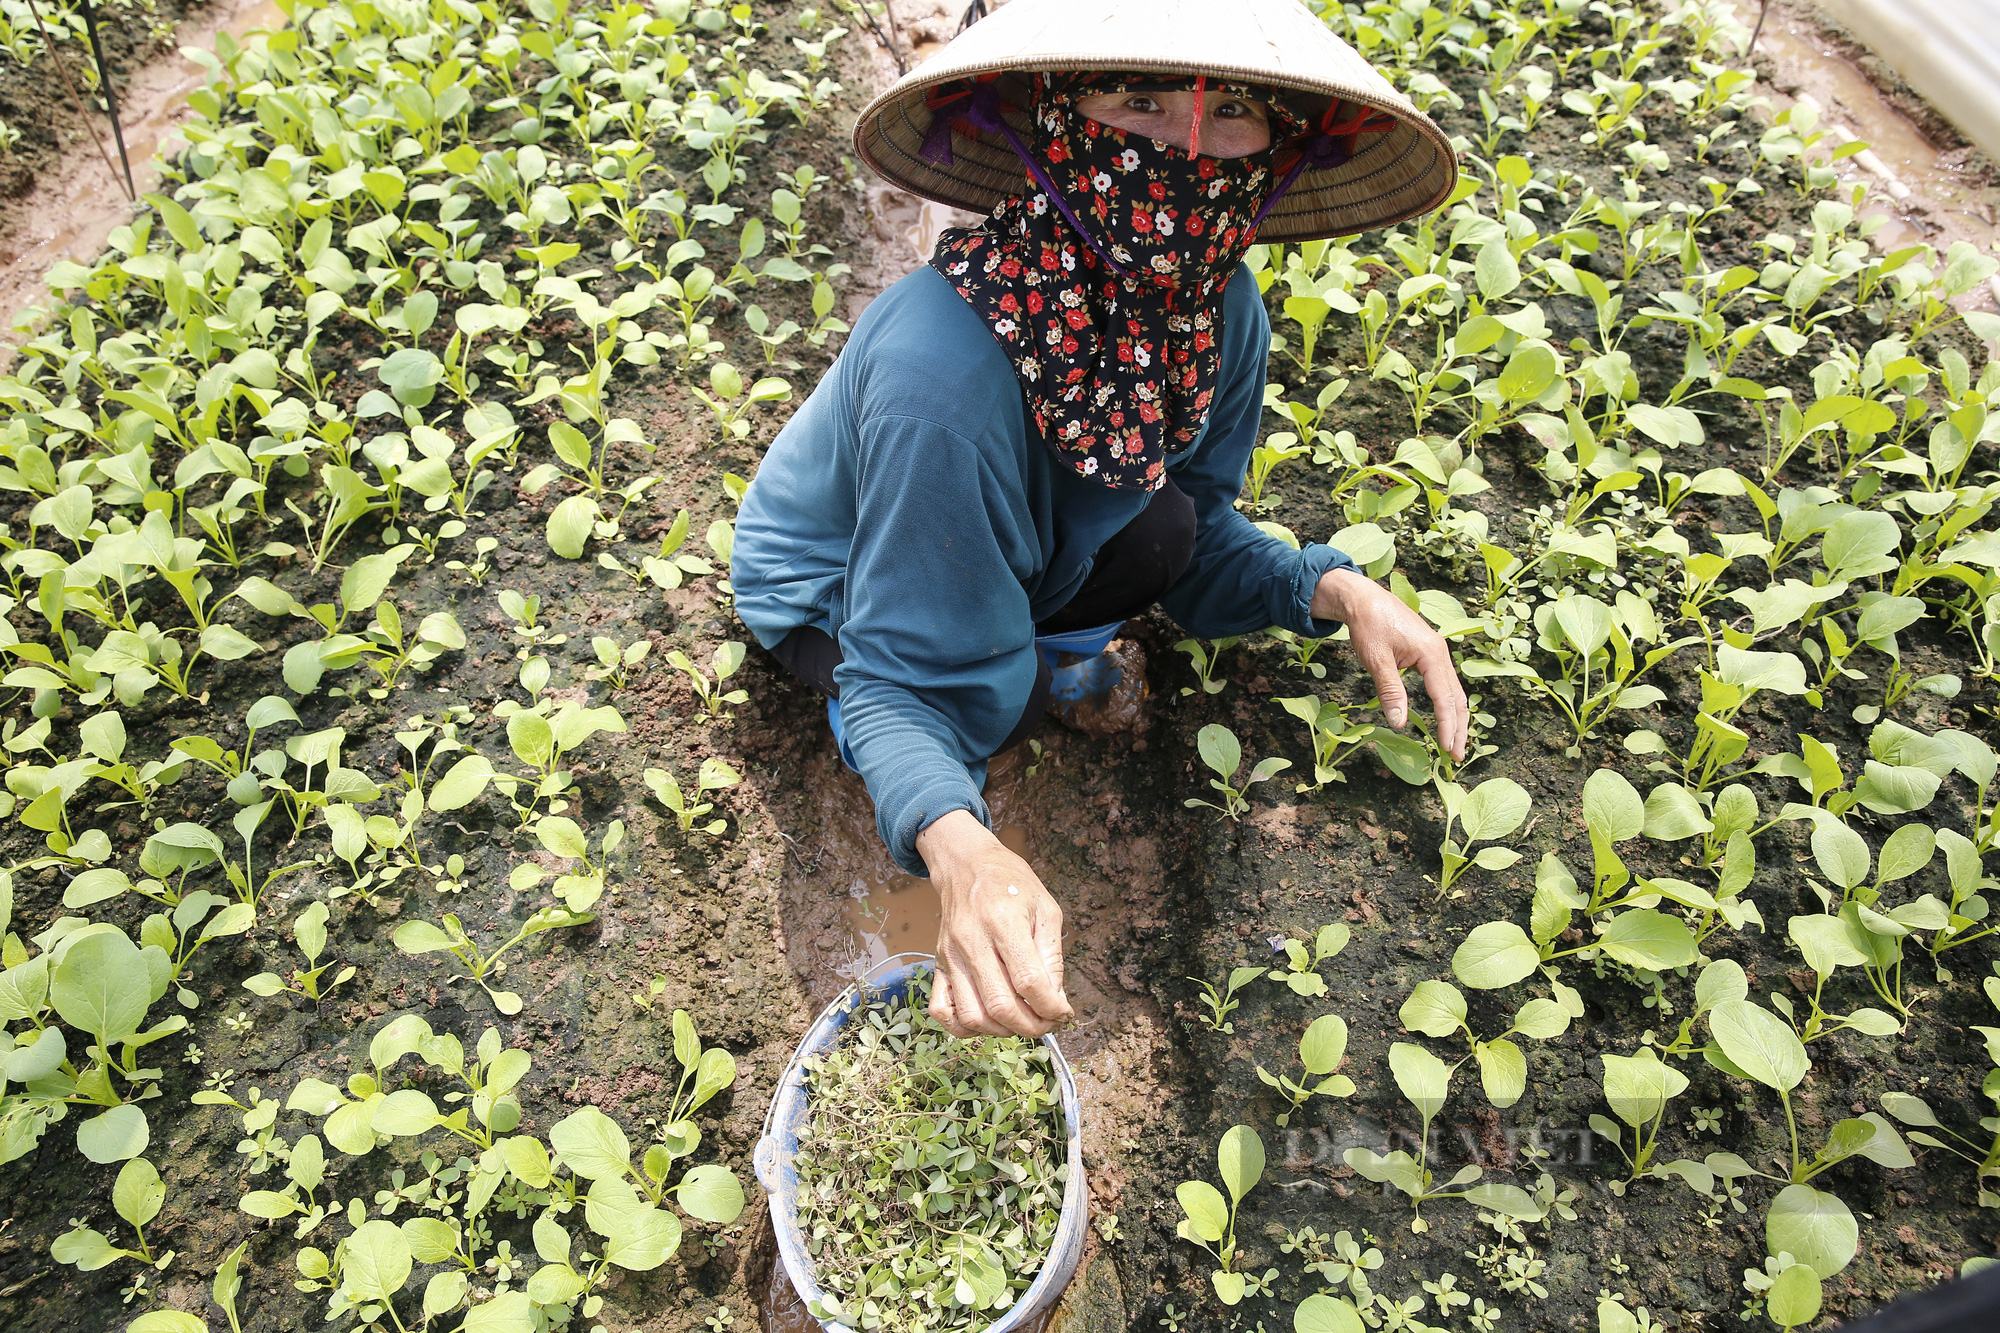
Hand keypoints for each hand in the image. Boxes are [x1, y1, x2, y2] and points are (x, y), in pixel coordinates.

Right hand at [915, 810, 1071, 1038]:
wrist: (967, 865)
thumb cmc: (1011, 884)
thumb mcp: (1046, 909)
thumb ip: (1052, 955)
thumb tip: (1056, 999)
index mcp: (1003, 922)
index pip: (1028, 982)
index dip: (1051, 1007)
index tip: (1064, 1012)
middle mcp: (972, 942)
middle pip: (1000, 1006)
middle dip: (1032, 1026)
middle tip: (1047, 1023)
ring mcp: (950, 956)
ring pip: (972, 1016)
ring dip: (1002, 1031)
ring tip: (1021, 1022)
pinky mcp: (938, 965)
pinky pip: (941, 1011)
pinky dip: (965, 1028)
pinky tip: (988, 1020)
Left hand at [1312, 567, 1468, 761]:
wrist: (1364, 598)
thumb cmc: (1369, 626)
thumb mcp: (1377, 660)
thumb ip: (1391, 692)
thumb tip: (1399, 723)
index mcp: (1432, 654)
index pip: (1445, 699)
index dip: (1447, 727)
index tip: (1448, 751)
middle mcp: (1440, 653)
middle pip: (1457, 697)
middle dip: (1459, 728)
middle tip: (1456, 757)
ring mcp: (1437, 652)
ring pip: (1453, 690)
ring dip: (1455, 717)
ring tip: (1454, 742)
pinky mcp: (1429, 652)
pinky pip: (1444, 682)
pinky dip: (1447, 703)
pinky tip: (1445, 717)